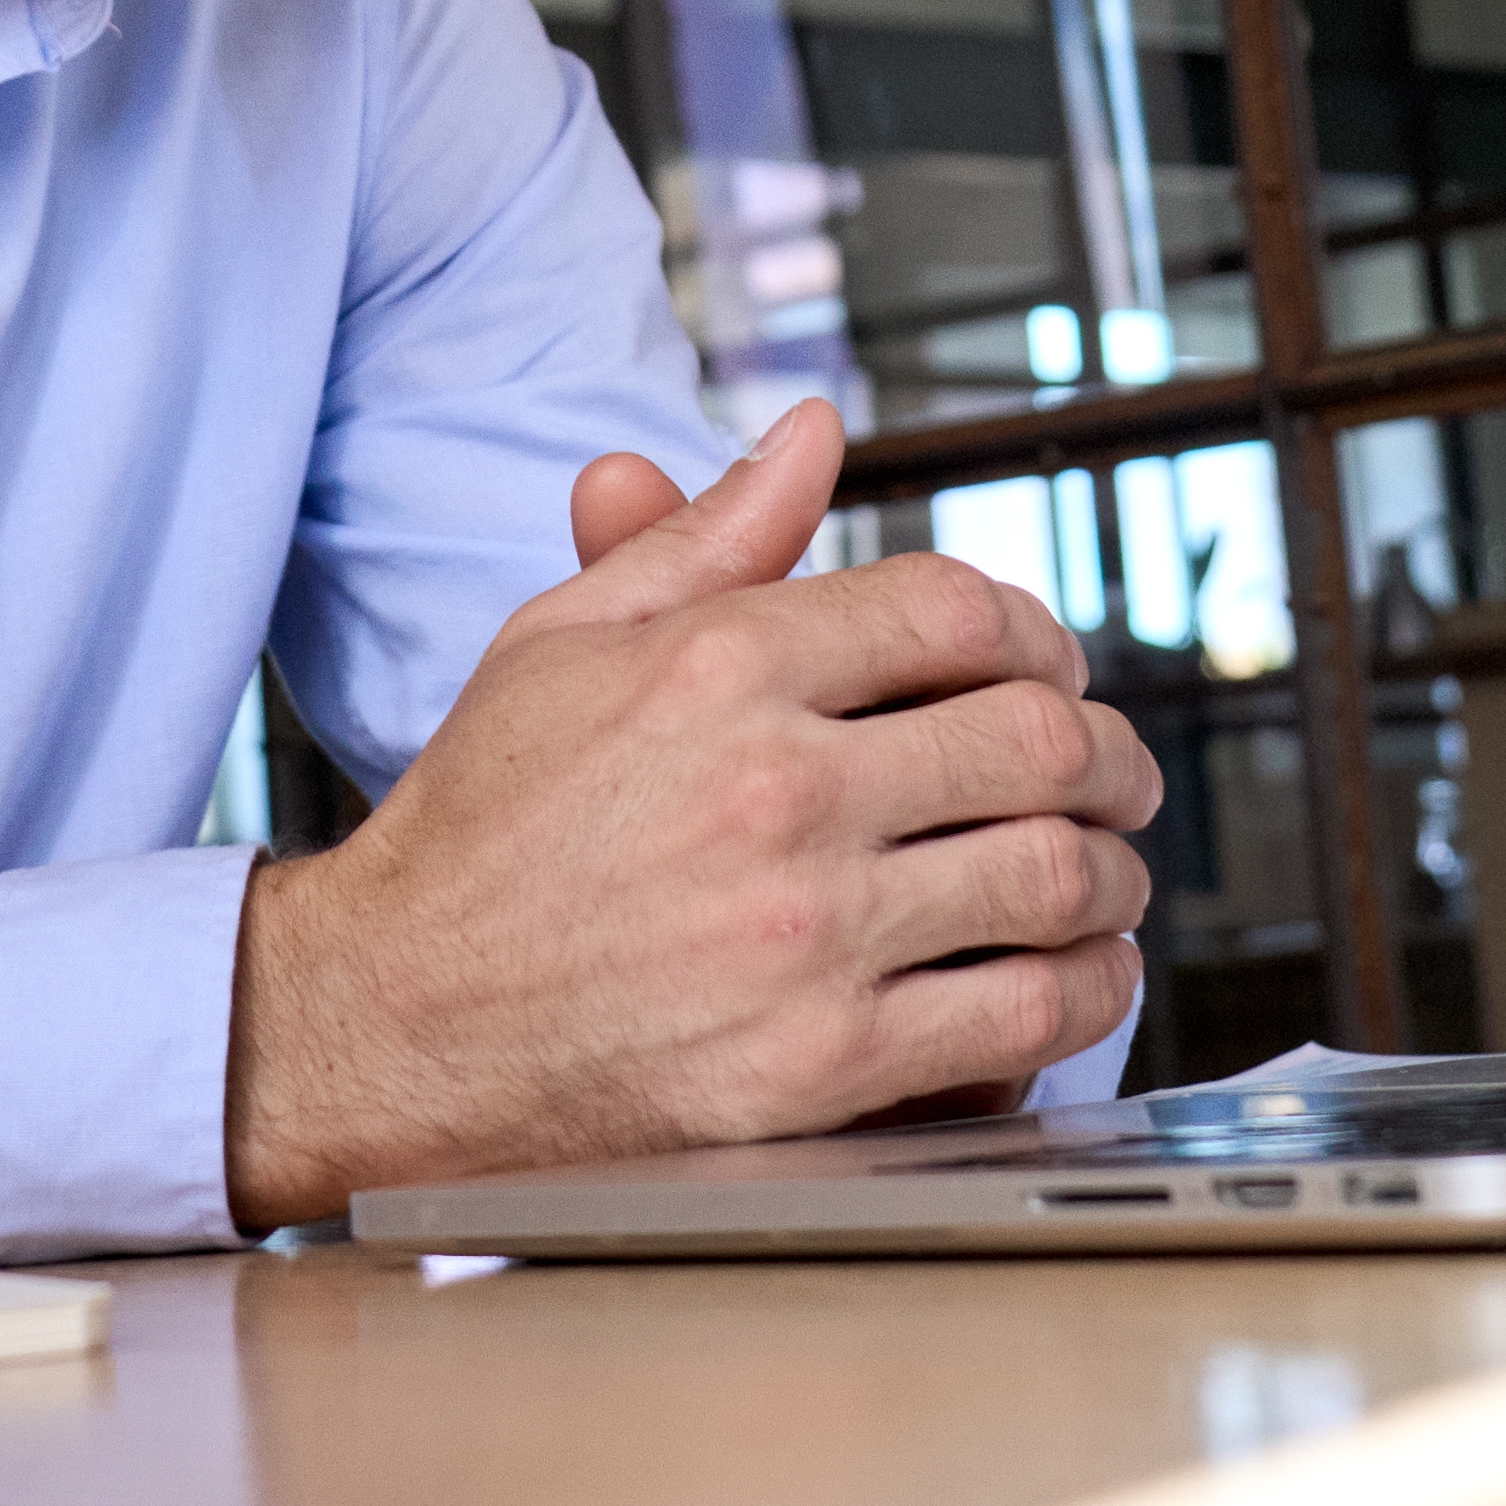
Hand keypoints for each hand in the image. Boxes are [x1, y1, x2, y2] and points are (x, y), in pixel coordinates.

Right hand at [222, 399, 1161, 1225]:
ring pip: (1052, 875)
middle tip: (1114, 774)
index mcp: (717, 668)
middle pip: (1035, 738)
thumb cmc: (479, 835)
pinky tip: (1071, 977)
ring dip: (1111, 871)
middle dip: (1106, 752)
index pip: (955, 612)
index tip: (1048, 671)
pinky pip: (1022, 1015)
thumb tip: (812, 436)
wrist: (391, 1025)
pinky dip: (1081, 991)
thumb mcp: (563, 645)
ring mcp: (804, 936)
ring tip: (1106, 874)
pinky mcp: (820, 1069)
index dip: (1035, 633)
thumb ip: (709, 539)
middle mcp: (773, 790)